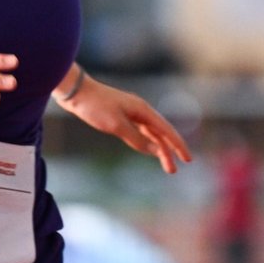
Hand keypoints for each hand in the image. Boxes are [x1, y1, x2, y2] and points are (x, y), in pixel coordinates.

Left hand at [59, 75, 192, 173]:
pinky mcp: (121, 116)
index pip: (166, 131)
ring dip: (158, 149)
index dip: (178, 146)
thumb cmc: (95, 106)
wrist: (76, 92)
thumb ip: (136, 139)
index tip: (187, 159)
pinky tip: (149, 149)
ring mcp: (131, 113)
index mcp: (143, 110)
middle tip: (173, 171)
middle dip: (169, 152)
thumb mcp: (116, 126)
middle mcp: (141, 111)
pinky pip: (140, 132)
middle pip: (160, 134)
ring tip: (165, 165)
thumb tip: (154, 150)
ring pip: (151, 134)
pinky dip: (147, 143)